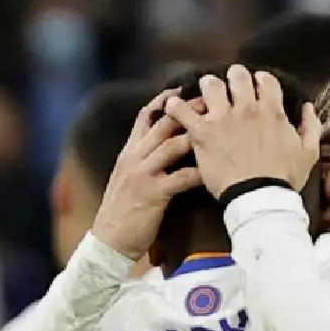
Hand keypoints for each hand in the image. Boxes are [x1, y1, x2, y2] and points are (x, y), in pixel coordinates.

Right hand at [90, 92, 205, 259]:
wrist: (108, 241)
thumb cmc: (122, 212)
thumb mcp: (127, 179)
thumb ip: (143, 160)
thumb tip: (166, 144)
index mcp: (129, 153)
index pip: (145, 117)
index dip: (165, 100)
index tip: (184, 89)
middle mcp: (134, 158)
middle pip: (162, 125)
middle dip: (188, 110)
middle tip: (212, 100)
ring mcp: (142, 175)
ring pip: (171, 145)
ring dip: (197, 135)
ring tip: (221, 128)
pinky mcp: (152, 194)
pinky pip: (180, 177)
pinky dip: (199, 172)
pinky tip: (216, 169)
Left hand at [164, 66, 321, 197]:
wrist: (258, 197)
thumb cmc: (284, 177)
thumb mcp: (308, 152)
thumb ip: (310, 127)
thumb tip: (308, 107)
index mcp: (272, 111)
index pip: (266, 80)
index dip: (260, 80)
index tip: (256, 85)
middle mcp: (247, 108)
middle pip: (237, 76)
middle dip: (233, 77)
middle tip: (228, 85)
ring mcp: (222, 119)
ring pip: (211, 85)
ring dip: (207, 86)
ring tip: (203, 92)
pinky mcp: (202, 133)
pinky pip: (182, 111)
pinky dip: (175, 106)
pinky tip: (172, 104)